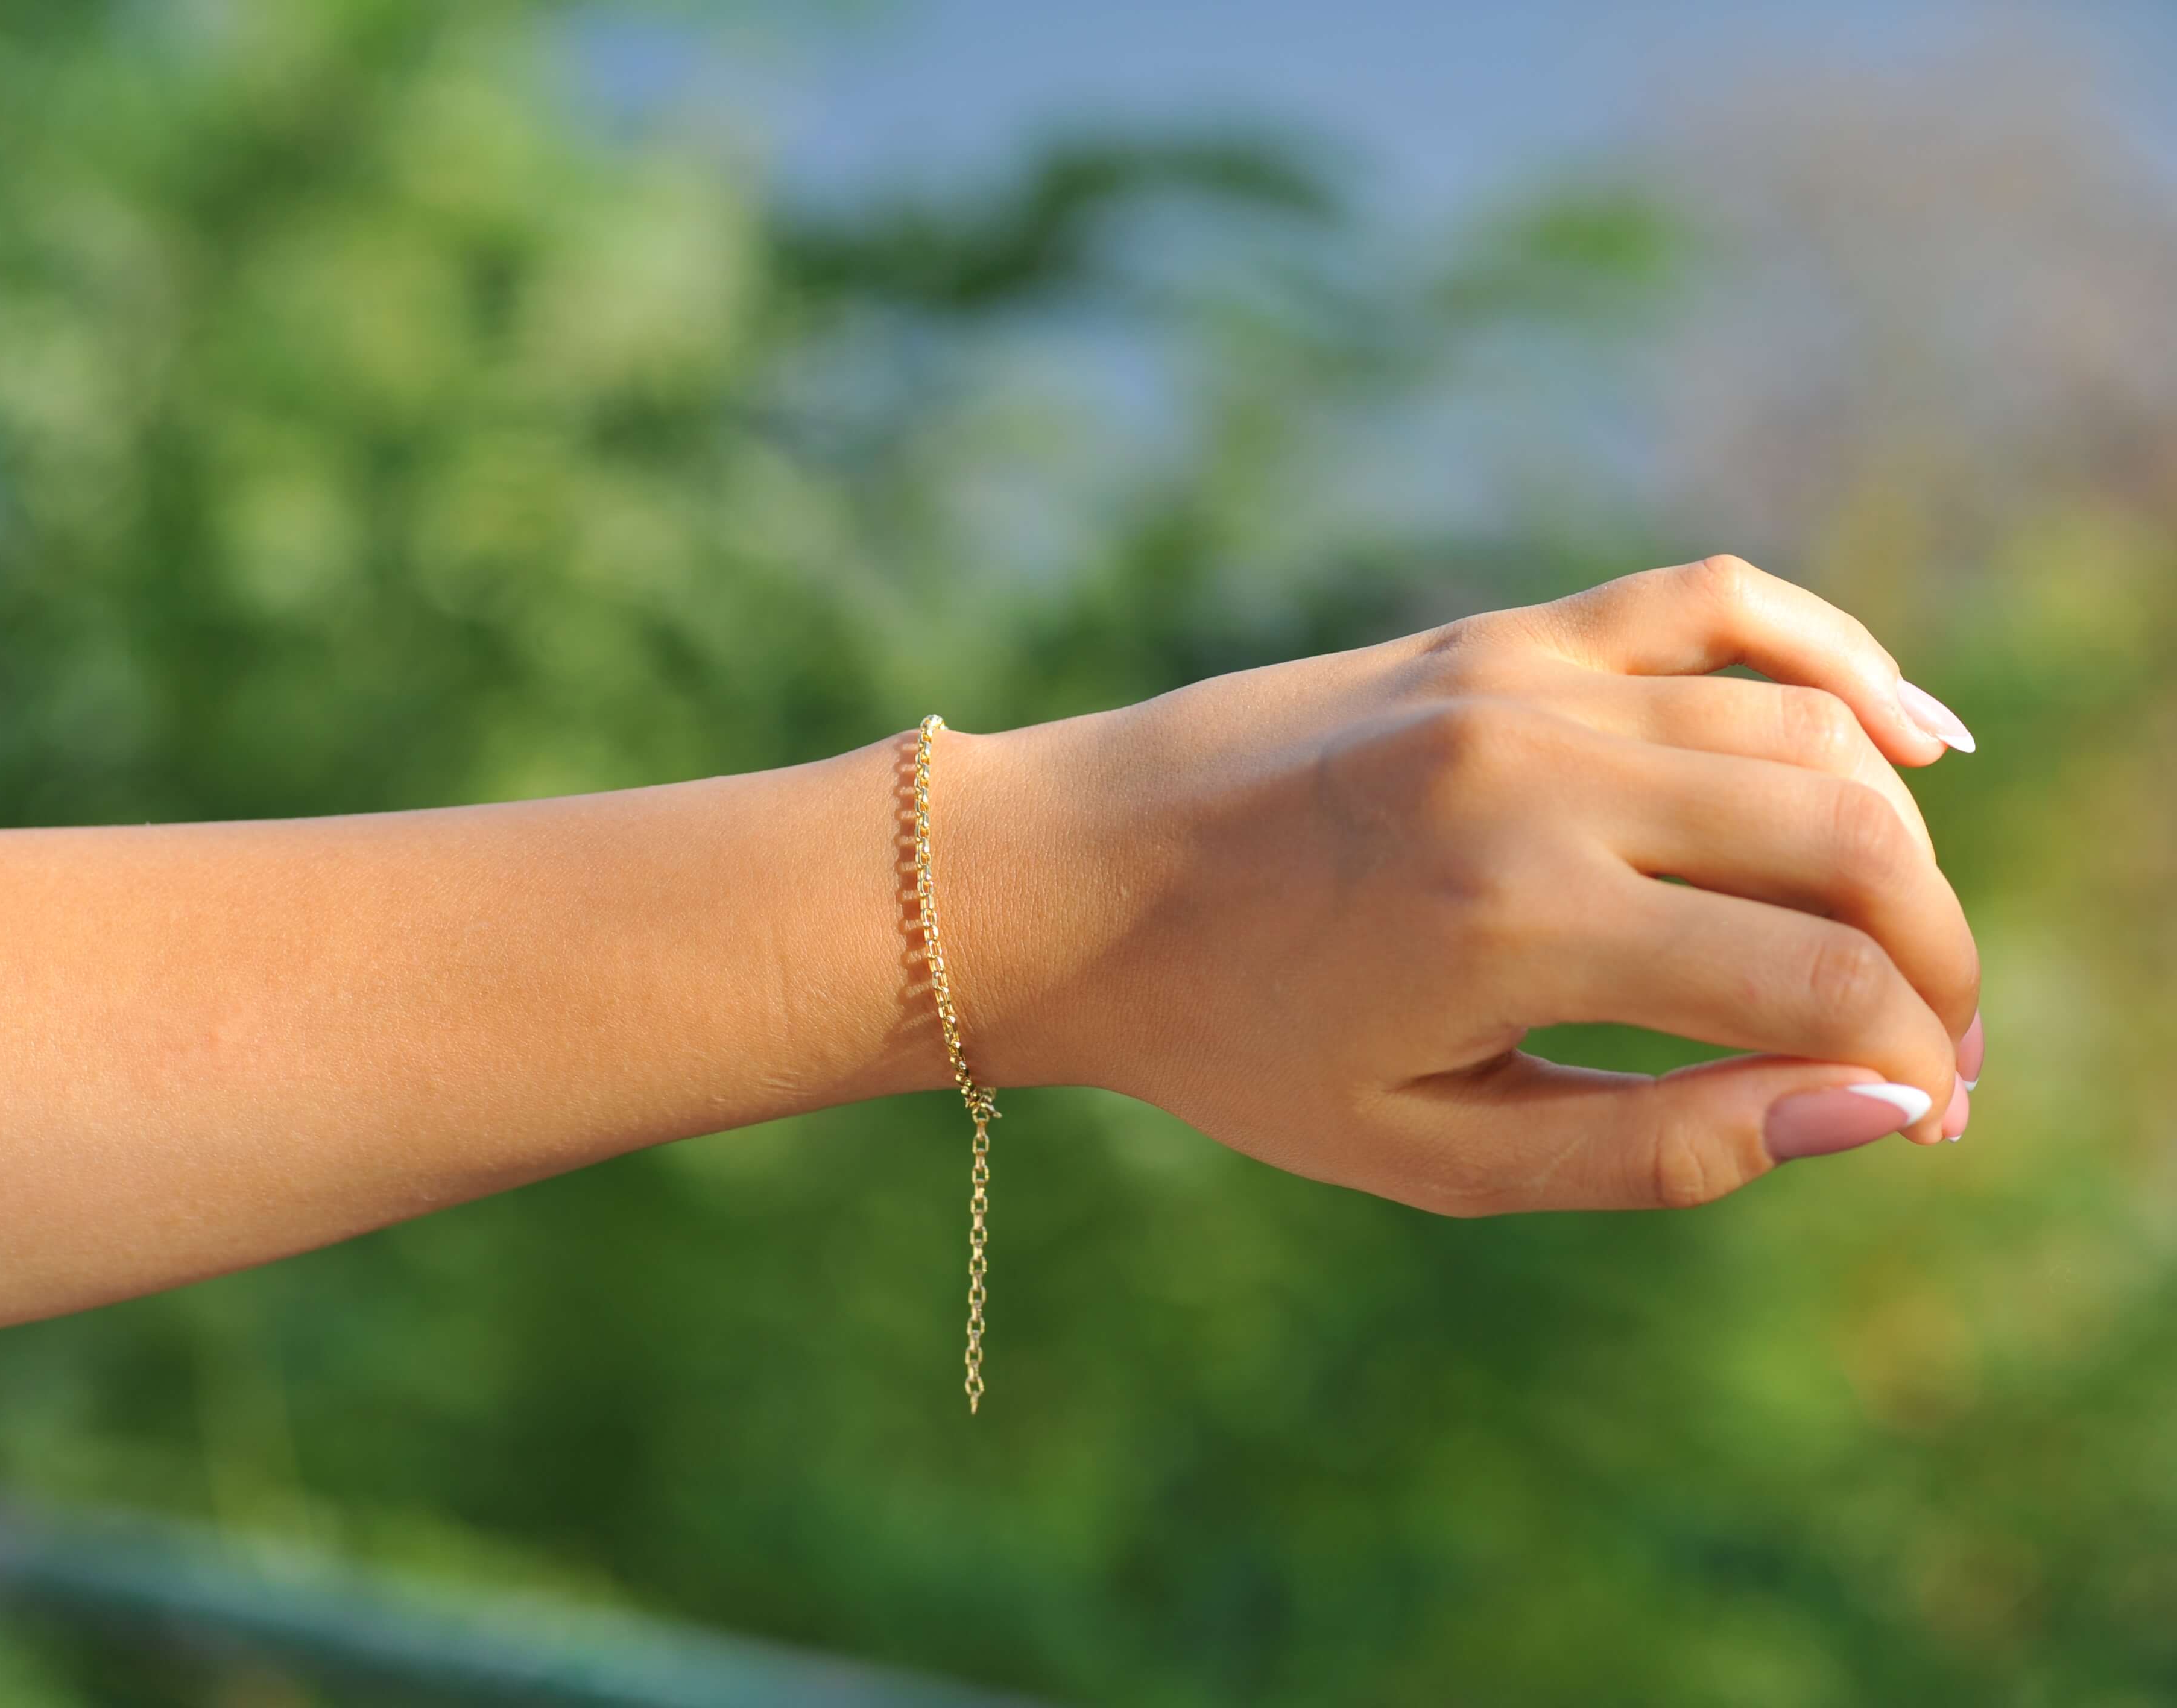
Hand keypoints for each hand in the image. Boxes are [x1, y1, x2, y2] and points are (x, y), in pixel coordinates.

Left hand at [942, 557, 1983, 1213]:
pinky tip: (1906, 741)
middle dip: (1935, 959)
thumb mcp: (1432, 1153)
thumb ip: (1661, 1147)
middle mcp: (1539, 777)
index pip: (1816, 983)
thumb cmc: (1237, 1042)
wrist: (1072, 881)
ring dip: (1896, 843)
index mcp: (1520, 924)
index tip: (1923, 1116)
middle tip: (1936, 1047)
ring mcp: (1521, 682)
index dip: (1910, 1061)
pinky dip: (1834, 661)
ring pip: (1802, 734)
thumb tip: (1871, 1112)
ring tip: (1902, 943)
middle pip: (1849, 844)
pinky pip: (1714, 605)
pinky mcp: (1497, 635)